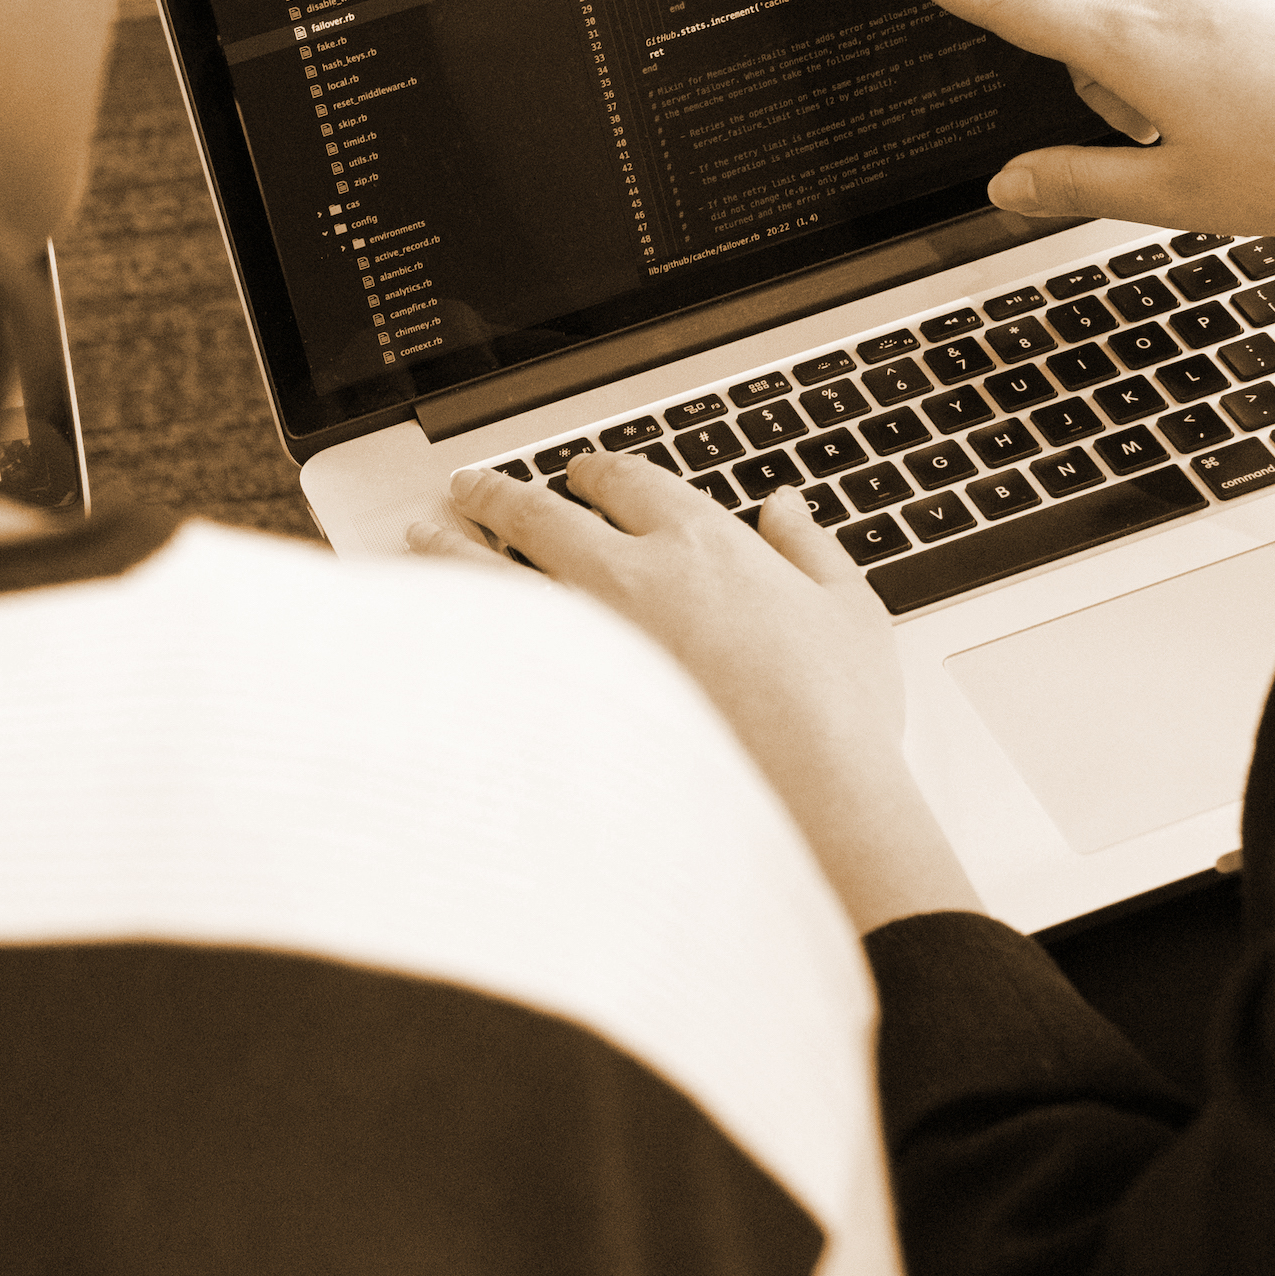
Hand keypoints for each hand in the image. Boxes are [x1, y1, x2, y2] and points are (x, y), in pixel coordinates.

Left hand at [410, 451, 980, 928]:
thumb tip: (785, 510)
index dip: (596, 472)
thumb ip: (810, 550)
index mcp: (700, 543)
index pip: (629, 482)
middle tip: (471, 487)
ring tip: (425, 536)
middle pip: (540, 513)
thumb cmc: (834, 720)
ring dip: (452, 546)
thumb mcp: (849, 616)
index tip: (580, 475)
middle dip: (499, 493)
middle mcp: (628, 575)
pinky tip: (436, 625)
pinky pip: (489, 648)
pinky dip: (455, 628)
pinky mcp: (556, 701)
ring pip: (492, 570)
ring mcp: (582, 639)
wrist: (804, 802)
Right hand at [877, 0, 1274, 290]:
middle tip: (1146, 138)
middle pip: (1079, 10)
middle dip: (1086, 67)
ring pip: (1144, 6)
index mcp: (1128, 44)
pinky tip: (1264, 95)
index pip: (1008, 2)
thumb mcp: (1174, 198)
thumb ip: (1075, 183)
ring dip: (1149, 58)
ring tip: (1222, 124)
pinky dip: (1208, 41)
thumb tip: (1007, 185)